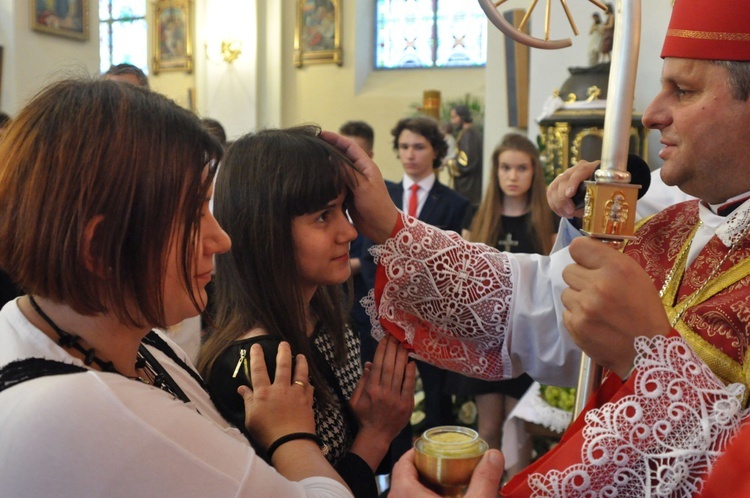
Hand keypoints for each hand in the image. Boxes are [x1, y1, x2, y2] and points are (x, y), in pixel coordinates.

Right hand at [240, 342, 315, 447]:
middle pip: (282, 365)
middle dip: (283, 352)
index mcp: (264, 393)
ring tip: (300, 355)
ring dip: (300, 362)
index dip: (256, 357)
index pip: (258, 370)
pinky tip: (308, 379)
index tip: (256, 346)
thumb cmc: (267, 433)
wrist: (291, 443)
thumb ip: (248, 401)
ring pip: (299, 372)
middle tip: (284, 343)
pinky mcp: (307, 400)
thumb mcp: (251, 419)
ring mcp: (296, 393)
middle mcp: (280, 389)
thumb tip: (242, 388)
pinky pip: (309, 386)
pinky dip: (308, 381)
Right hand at [320, 130, 399, 242]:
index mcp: (366, 166)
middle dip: (328, 148)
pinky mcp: (348, 195)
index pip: (349, 146)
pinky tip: (315, 179)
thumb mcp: (362, 186)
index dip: (335, 138)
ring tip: (310, 159)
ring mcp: (353, 184)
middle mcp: (359, 172)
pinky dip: (326, 180)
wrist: (383, 228)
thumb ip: (348, 172)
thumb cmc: (377, 206)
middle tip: (311, 144)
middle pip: (341, 155)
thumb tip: (331, 156)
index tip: (320, 133)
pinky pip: (335, 184)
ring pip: (337, 170)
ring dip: (326, 165)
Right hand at [349, 335, 416, 469]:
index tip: (385, 339)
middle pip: (389, 366)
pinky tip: (411, 363)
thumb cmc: (364, 417)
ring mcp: (396, 399)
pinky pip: (409, 386)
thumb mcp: (355, 400)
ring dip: (402, 357)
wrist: (376, 436)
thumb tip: (369, 364)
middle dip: (393, 349)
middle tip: (396, 336)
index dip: (382, 350)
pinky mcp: (406, 405)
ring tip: (404, 344)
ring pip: (399, 374)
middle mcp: (383, 392)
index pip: (378, 365)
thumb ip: (362, 382)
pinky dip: (411, 374)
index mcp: (370, 390)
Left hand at [389, 448, 504, 497]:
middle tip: (443, 465)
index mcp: (404, 494)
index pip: (402, 464)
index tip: (432, 448)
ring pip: (407, 496)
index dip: (416, 453)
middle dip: (424, 470)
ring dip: (424, 489)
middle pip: (404, 480)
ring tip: (446, 486)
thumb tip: (495, 454)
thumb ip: (484, 479)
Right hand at [547, 159, 598, 217]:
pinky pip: (550, 192)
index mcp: (591, 168)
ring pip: (555, 186)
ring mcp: (565, 174)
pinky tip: (561, 213)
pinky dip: (554, 204)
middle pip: (564, 179)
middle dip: (564, 198)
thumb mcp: (601, 196)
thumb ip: (595, 198)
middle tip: (570, 212)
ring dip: (558, 203)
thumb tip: (588, 208)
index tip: (569, 194)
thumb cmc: (600, 194)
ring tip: (567, 215)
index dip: (573, 182)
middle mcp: (576, 168)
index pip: (579, 171)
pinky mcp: (557, 182)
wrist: (596, 191)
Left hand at [561, 237, 671, 377]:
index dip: (582, 256)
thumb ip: (609, 262)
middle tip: (597, 291)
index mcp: (616, 268)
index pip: (578, 247)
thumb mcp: (636, 276)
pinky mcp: (576, 326)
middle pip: (568, 271)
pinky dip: (577, 317)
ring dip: (578, 299)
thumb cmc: (644, 311)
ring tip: (598, 310)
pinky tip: (595, 324)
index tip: (588, 263)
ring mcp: (584, 307)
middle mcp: (598, 284)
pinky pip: (566, 313)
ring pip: (566, 293)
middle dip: (580, 279)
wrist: (649, 351)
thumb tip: (583, 252)